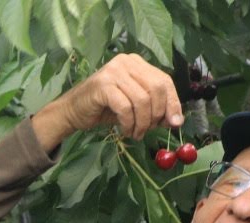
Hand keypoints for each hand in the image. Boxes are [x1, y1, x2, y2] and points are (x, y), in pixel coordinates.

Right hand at [33, 53, 183, 150]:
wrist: (73, 111)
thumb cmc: (104, 108)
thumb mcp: (135, 107)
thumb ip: (154, 109)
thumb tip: (176, 121)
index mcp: (137, 63)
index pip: (164, 80)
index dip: (173, 103)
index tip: (175, 123)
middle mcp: (126, 62)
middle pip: (157, 88)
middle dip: (157, 114)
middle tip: (149, 130)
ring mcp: (114, 71)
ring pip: (143, 100)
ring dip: (142, 123)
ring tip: (135, 133)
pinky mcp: (103, 85)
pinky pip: (126, 107)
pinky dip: (129, 123)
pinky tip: (125, 130)